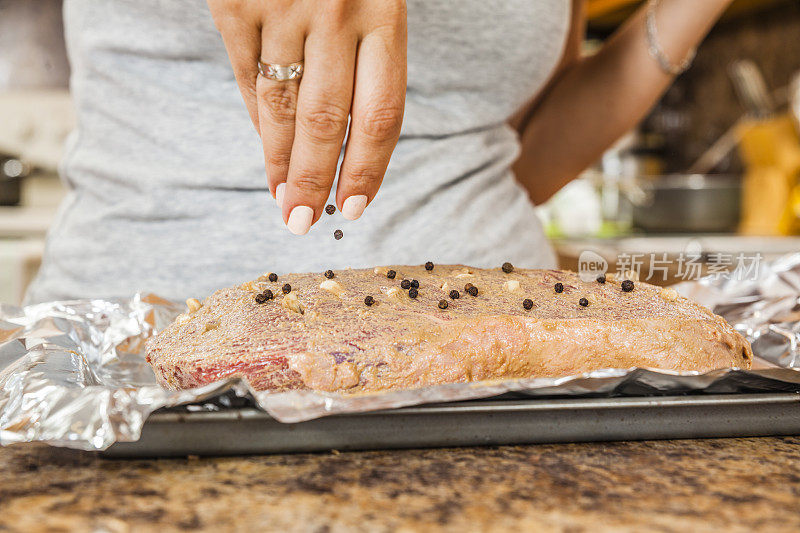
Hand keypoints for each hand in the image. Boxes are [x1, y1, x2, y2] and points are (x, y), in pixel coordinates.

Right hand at [208, 0, 406, 233]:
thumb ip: (368, 47)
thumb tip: (344, 131)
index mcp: (385, 12)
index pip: (382, 113)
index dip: (367, 168)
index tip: (353, 207)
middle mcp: (337, 13)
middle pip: (329, 121)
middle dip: (315, 180)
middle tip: (302, 222)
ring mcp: (283, 6)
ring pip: (281, 105)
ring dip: (279, 161)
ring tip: (281, 201)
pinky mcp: (235, 0)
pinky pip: (245, 73)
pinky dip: (253, 116)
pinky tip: (261, 148)